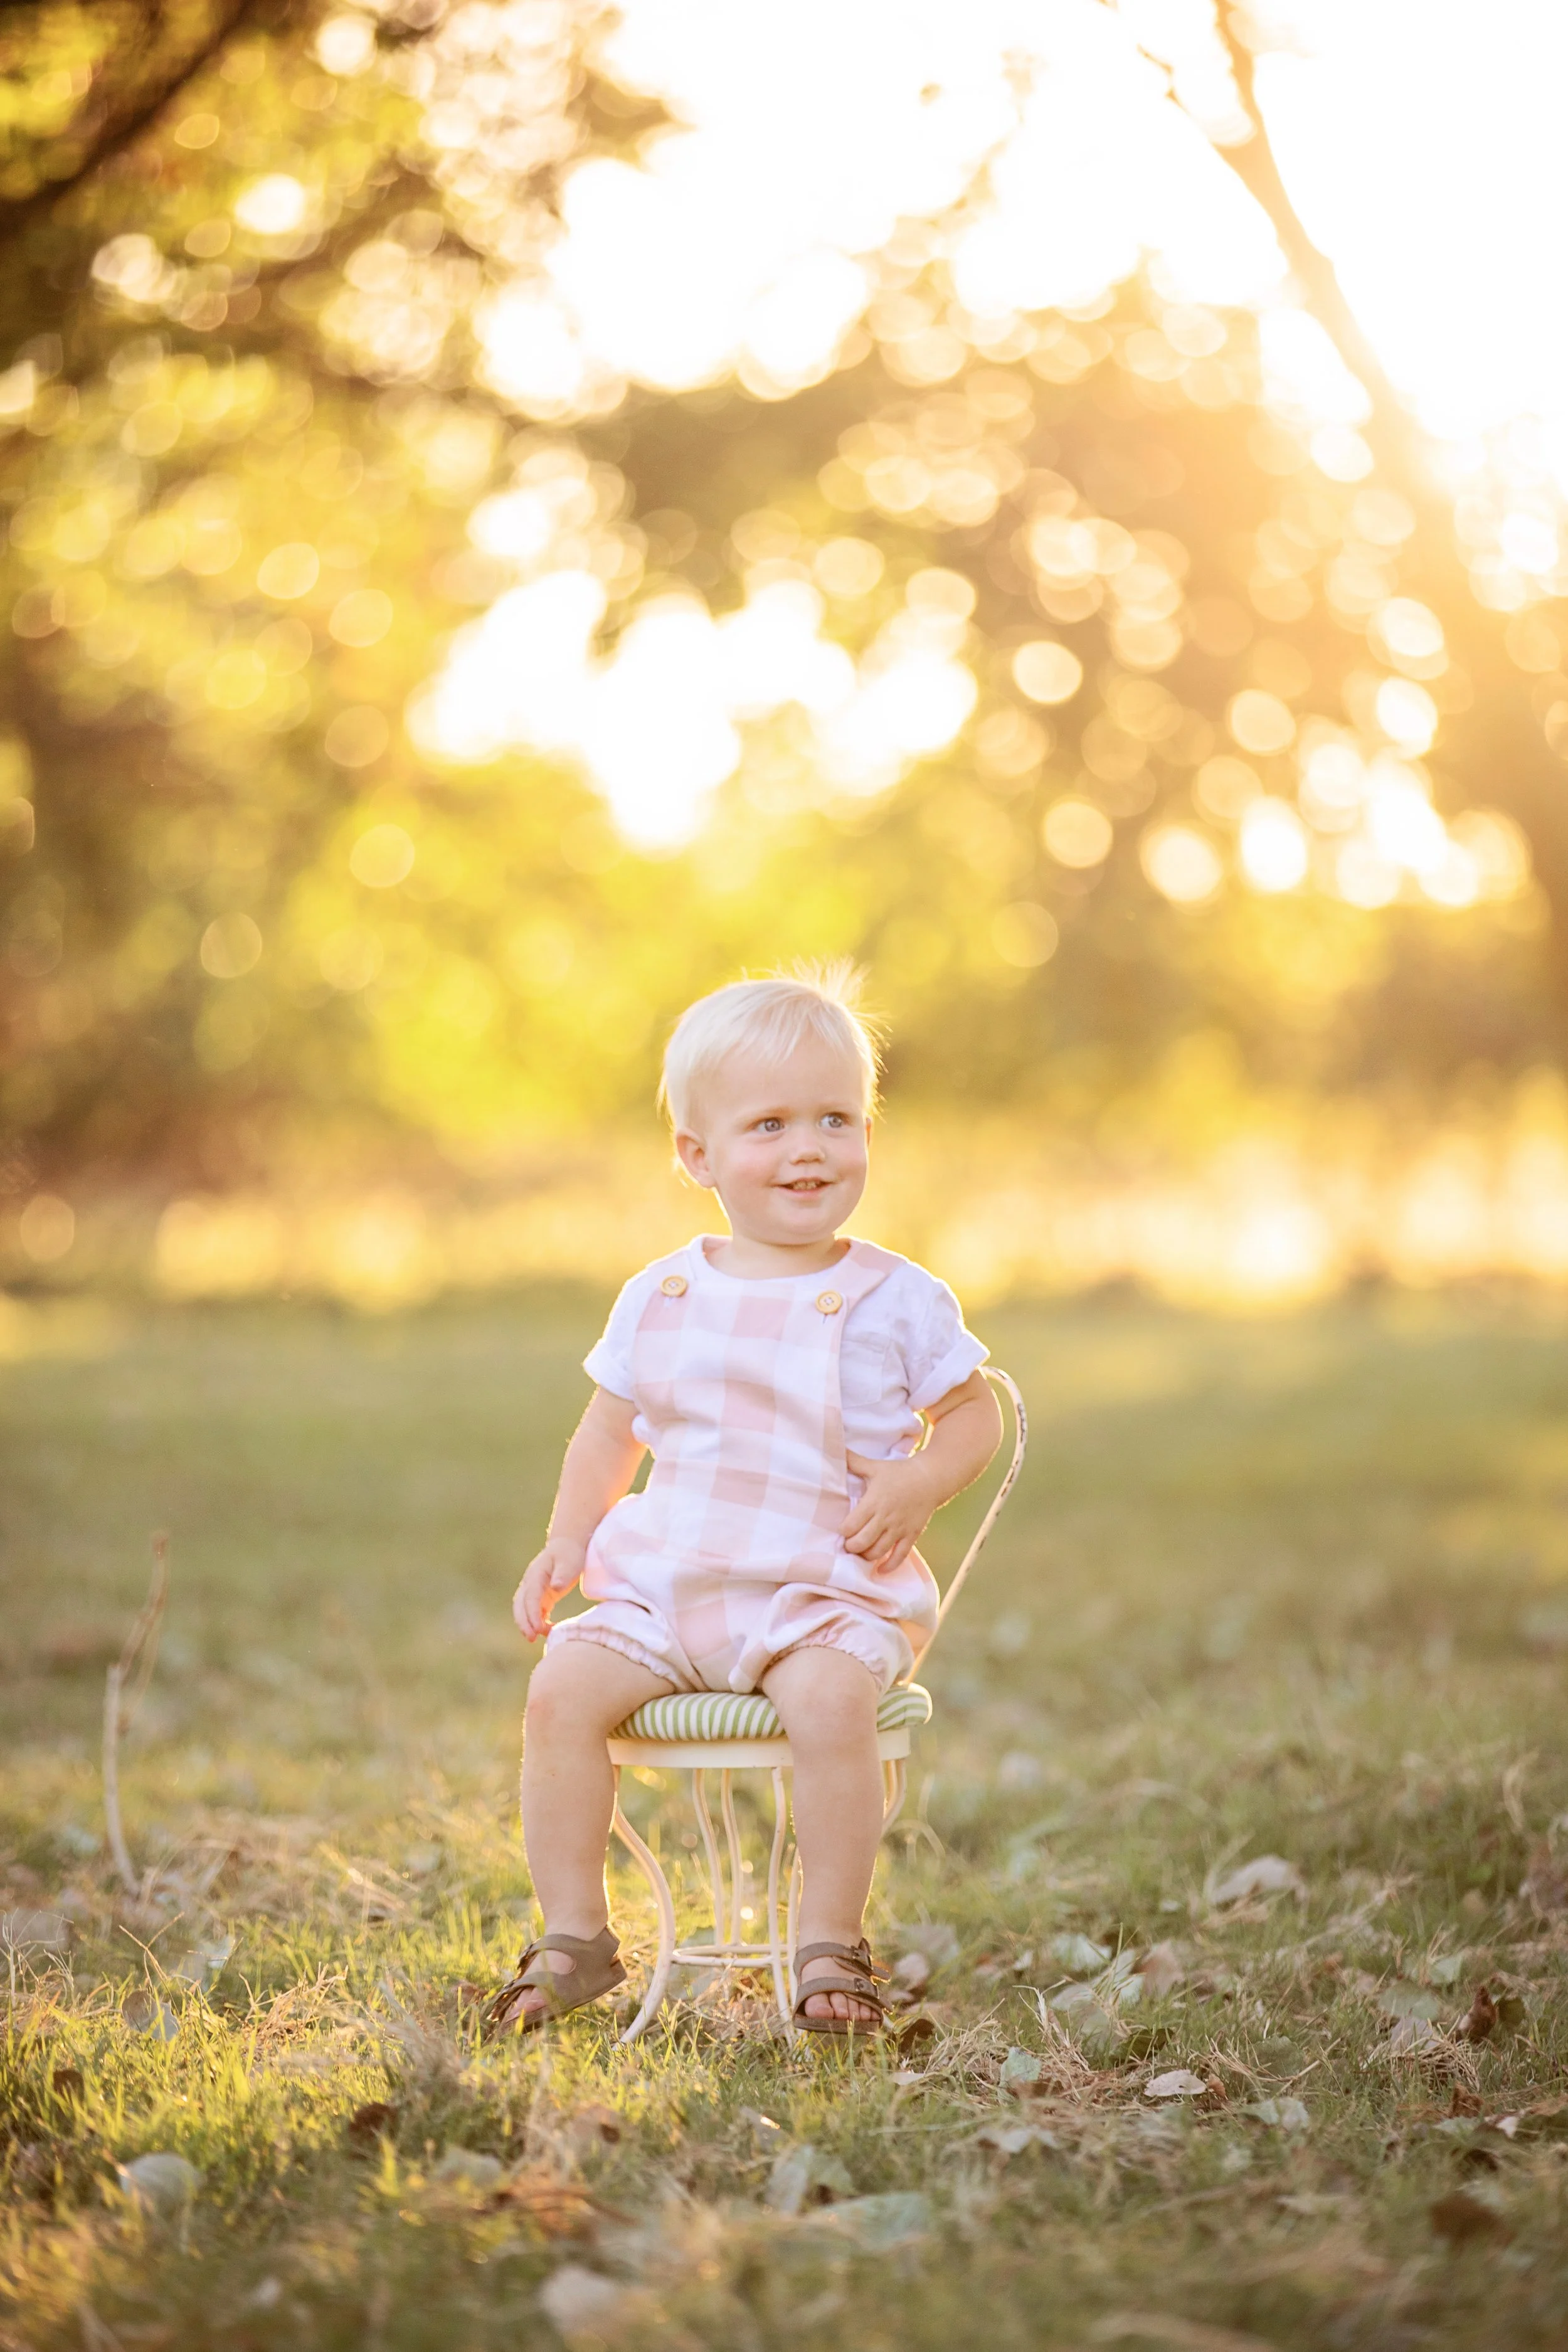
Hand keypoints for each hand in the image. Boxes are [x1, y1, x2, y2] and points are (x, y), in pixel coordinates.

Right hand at [512, 1538, 586, 1640]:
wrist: (567, 1547)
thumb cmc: (569, 1554)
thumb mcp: (569, 1562)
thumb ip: (563, 1574)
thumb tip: (555, 1587)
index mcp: (536, 1575)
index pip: (530, 1597)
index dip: (532, 1614)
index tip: (538, 1629)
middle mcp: (530, 1583)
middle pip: (520, 1606)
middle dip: (524, 1623)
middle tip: (532, 1638)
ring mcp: (533, 1590)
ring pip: (524, 1610)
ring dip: (529, 1625)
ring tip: (540, 1638)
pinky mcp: (540, 1597)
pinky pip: (535, 1612)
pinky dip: (539, 1623)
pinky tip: (549, 1630)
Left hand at [842, 1450, 938, 1574]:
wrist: (931, 1478)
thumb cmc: (899, 1472)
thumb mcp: (875, 1466)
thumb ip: (854, 1461)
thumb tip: (836, 1449)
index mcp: (874, 1501)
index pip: (852, 1525)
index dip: (843, 1531)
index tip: (841, 1530)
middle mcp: (885, 1517)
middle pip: (862, 1542)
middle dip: (851, 1547)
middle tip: (847, 1545)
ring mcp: (899, 1528)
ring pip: (878, 1551)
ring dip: (866, 1557)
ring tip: (860, 1553)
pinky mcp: (912, 1535)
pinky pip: (899, 1556)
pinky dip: (889, 1566)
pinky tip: (880, 1570)